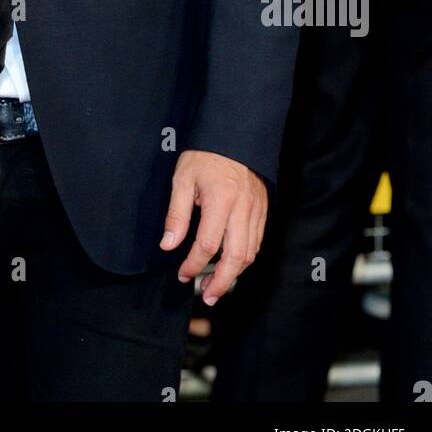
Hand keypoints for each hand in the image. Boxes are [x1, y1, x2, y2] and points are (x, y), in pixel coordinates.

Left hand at [159, 149, 267, 304]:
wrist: (235, 134)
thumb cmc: (205, 155)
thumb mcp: (182, 179)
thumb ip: (176, 215)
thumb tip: (168, 246)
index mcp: (221, 201)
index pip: (208, 245)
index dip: (193, 265)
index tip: (182, 275)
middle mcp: (243, 209)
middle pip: (236, 258)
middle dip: (220, 283)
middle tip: (206, 297)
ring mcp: (257, 211)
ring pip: (250, 254)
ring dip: (233, 275)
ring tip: (216, 287)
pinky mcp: (263, 210)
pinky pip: (257, 242)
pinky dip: (245, 259)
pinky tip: (231, 265)